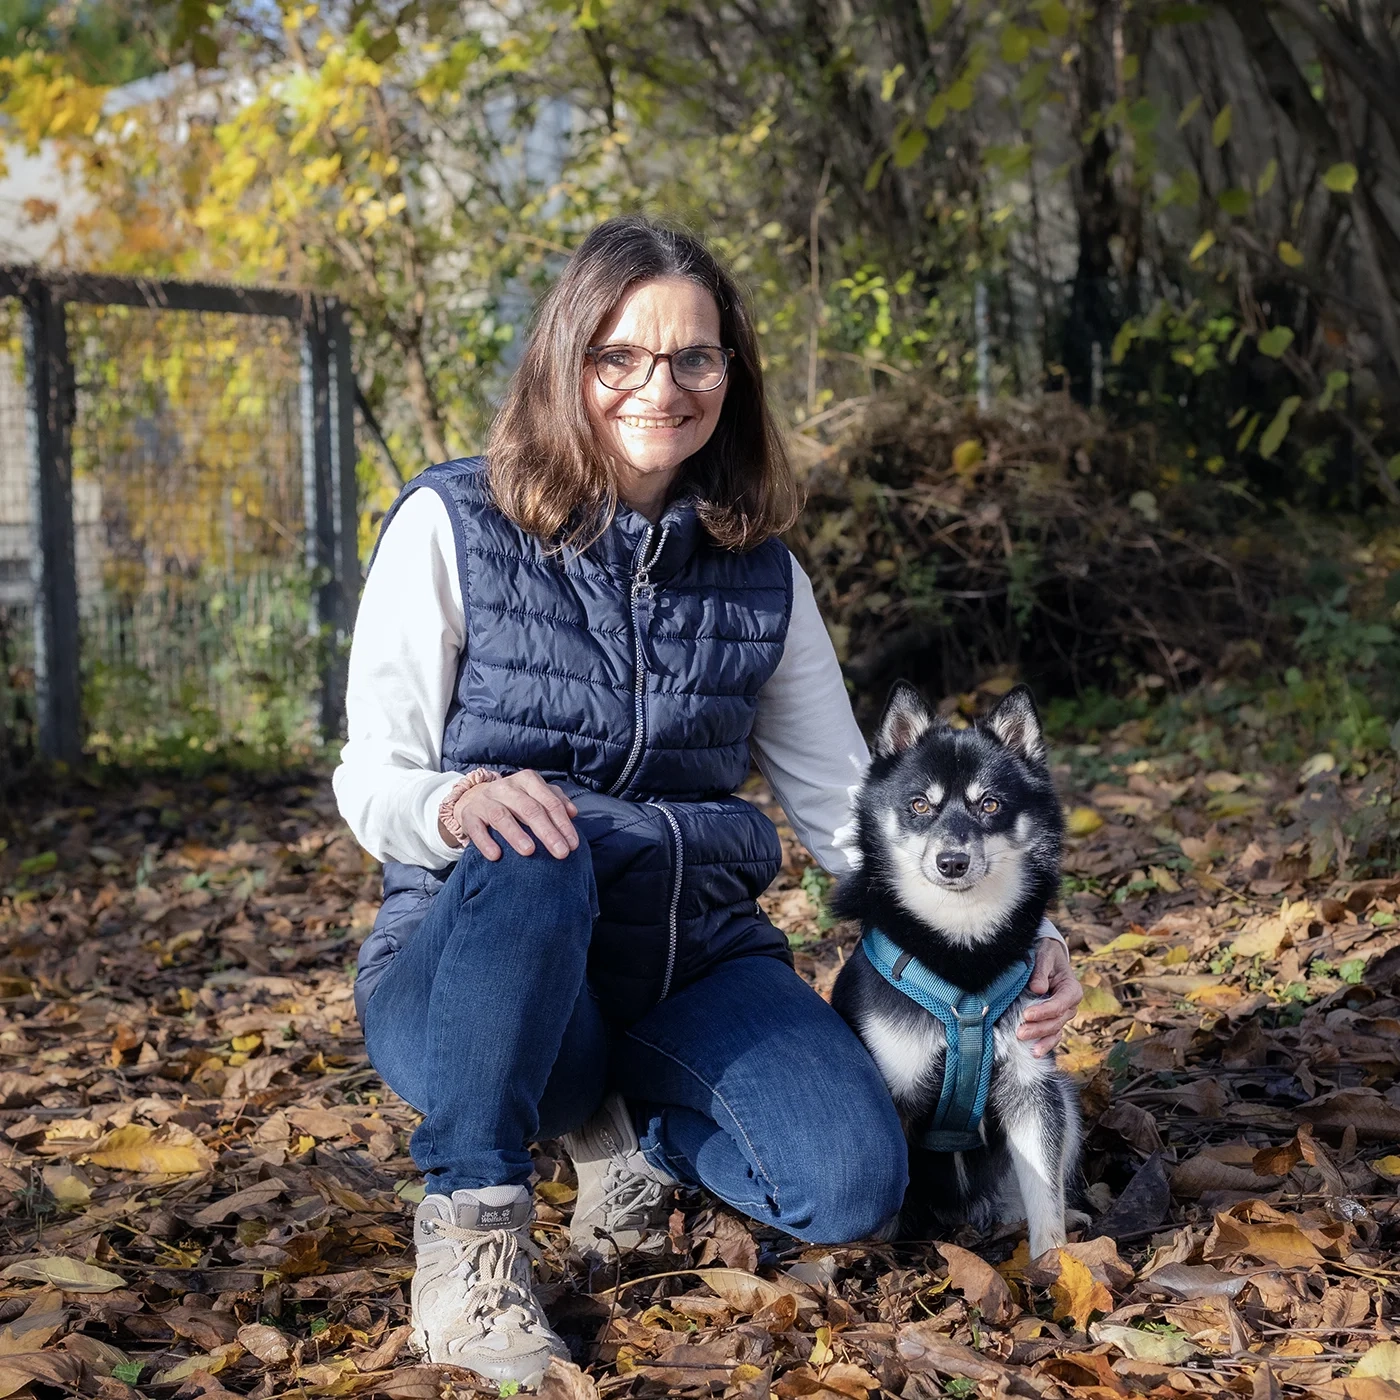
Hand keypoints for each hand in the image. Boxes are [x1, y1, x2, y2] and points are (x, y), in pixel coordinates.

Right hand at [441, 770, 579, 861]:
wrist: (476, 799)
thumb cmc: (516, 801)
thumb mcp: (536, 795)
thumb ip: (556, 801)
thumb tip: (573, 812)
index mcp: (527, 780)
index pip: (549, 802)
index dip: (563, 823)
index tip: (573, 845)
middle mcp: (506, 787)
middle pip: (529, 809)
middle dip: (547, 832)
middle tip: (561, 853)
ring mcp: (486, 799)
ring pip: (502, 816)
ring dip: (516, 834)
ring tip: (529, 852)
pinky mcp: (469, 814)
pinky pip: (476, 828)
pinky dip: (485, 842)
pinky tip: (496, 856)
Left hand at [1017, 937, 1082, 1058]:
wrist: (1047, 957)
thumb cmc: (1046, 955)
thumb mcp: (1044, 955)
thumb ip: (1041, 971)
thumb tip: (1038, 988)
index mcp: (1071, 989)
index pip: (1059, 1005)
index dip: (1044, 1012)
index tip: (1027, 1014)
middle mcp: (1070, 1005)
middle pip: (1056, 1021)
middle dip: (1038, 1028)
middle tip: (1020, 1032)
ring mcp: (1063, 1015)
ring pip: (1054, 1031)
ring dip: (1040, 1039)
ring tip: (1027, 1046)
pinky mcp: (1054, 1021)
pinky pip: (1052, 1036)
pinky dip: (1045, 1044)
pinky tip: (1035, 1052)